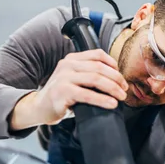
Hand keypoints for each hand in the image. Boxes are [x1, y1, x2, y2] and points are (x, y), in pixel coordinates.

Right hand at [10, 49, 128, 128]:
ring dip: (112, 88)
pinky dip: (102, 99)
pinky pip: (87, 94)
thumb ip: (89, 76)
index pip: (98, 54)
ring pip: (95, 79)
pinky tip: (112, 104)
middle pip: (99, 67)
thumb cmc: (61, 96)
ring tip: (121, 96)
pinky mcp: (62, 92)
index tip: (121, 77)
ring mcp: (63, 78)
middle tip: (125, 89)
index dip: (113, 64)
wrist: (39, 108)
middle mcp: (67, 65)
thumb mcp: (74, 80)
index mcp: (71, 59)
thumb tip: (116, 82)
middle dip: (116, 78)